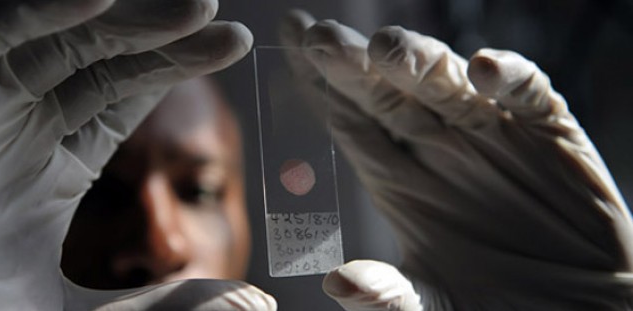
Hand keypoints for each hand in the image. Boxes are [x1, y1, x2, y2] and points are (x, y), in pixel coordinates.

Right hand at [0, 0, 274, 309]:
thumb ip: (157, 305)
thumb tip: (248, 306)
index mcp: (55, 156)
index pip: (127, 96)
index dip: (178, 68)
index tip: (233, 47)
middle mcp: (23, 116)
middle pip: (108, 60)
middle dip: (167, 40)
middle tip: (226, 26)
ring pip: (64, 36)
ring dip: (127, 20)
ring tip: (196, 9)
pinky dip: (40, 13)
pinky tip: (98, 2)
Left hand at [281, 9, 632, 309]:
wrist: (579, 305)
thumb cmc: (499, 301)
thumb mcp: (435, 304)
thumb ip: (389, 296)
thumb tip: (339, 286)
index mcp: (396, 174)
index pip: (346, 117)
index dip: (318, 80)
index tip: (291, 39)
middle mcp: (435, 143)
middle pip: (383, 91)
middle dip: (351, 62)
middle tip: (320, 36)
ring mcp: (488, 130)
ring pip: (445, 81)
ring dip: (418, 60)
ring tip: (387, 49)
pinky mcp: (545, 129)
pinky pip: (526, 93)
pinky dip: (509, 79)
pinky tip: (485, 71)